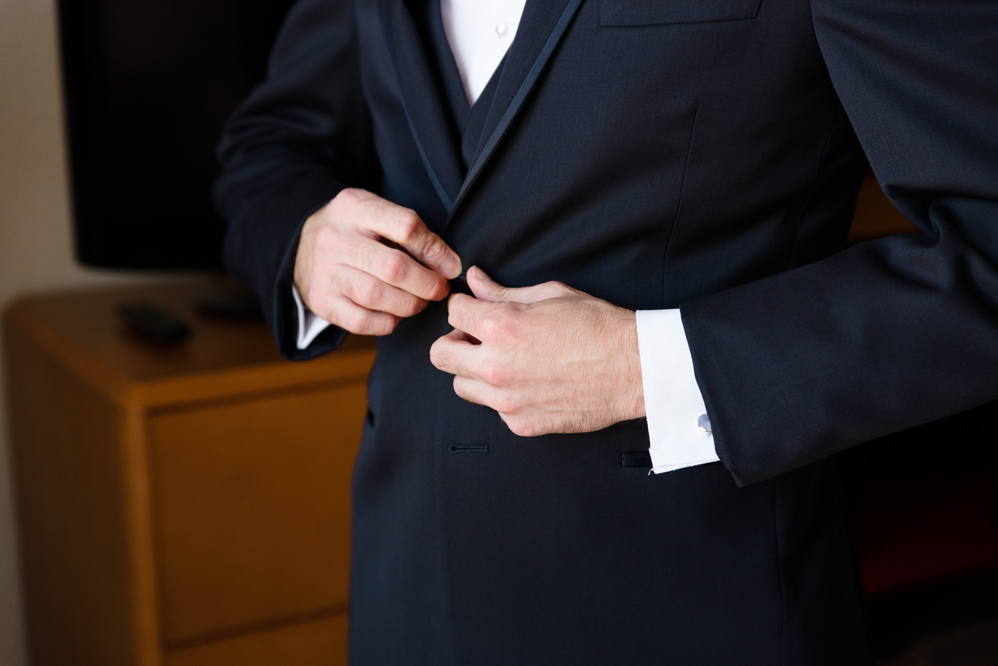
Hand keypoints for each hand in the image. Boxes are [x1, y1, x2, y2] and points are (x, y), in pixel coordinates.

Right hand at [294, 188, 461, 334]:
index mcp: (354, 207)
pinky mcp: (320, 301)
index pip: (405, 226)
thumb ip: (414, 234)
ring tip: (419, 301)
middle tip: (439, 289)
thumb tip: (450, 266)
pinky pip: (362, 321)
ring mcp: (324, 271)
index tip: (451, 266)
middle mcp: (334, 237)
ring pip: (377, 296)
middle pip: (393, 267)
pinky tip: (394, 313)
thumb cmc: (355, 230)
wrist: (303, 244)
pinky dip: (387, 322)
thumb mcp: (378, 214)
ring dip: (410, 304)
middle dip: (427, 283)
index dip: (435, 251)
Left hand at [429, 267, 645, 435]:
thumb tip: (475, 280)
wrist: (636, 368)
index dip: (465, 307)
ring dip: (473, 371)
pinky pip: (493, 409)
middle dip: (456, 341)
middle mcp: (495, 365)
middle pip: (440, 354)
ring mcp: (506, 400)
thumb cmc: (598, 326)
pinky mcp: (521, 424)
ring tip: (503, 361)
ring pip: (460, 386)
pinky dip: (503, 396)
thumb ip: (503, 291)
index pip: (453, 313)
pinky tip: (529, 383)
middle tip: (478, 337)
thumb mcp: (550, 295)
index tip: (477, 310)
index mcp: (499, 326)